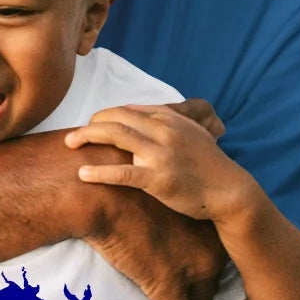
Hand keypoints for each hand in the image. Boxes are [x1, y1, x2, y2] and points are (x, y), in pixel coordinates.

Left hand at [66, 104, 256, 222]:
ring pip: (116, 136)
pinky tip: (83, 174)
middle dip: (91, 123)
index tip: (93, 125)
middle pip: (117, 117)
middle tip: (74, 135)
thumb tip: (137, 116)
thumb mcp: (191, 133)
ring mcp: (161, 154)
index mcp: (169, 118)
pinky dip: (99, 173)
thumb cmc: (208, 164)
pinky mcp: (158, 179)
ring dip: (87, 137)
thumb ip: (166, 122)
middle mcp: (164, 130)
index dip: (106, 115)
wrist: (229, 190)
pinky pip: (122, 173)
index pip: (128, 109)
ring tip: (69, 144)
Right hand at [76, 179, 224, 299]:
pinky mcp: (169, 290)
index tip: (180, 278)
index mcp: (207, 225)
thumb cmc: (112, 189)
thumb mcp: (149, 196)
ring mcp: (192, 272)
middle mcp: (210, 249)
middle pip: (206, 289)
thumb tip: (152, 219)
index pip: (211, 264)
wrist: (93, 191)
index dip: (193, 276)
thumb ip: (162, 212)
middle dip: (190, 299)